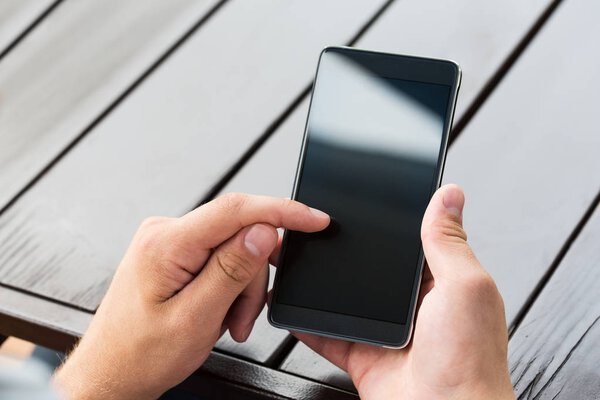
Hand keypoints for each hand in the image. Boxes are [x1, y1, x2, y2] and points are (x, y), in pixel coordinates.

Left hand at [52, 193, 329, 399]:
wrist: (112, 372)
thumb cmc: (142, 354)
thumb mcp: (196, 318)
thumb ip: (231, 270)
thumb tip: (264, 231)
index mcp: (167, 243)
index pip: (236, 209)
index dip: (283, 211)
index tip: (315, 219)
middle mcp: (166, 232)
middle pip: (239, 232)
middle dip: (252, 276)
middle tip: (244, 316)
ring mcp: (170, 241)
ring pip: (233, 248)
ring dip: (241, 287)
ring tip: (228, 321)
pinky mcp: (176, 253)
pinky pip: (219, 257)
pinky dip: (229, 285)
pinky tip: (220, 310)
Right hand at [291, 184, 514, 399]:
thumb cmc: (470, 361)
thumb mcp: (465, 287)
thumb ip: (449, 242)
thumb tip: (450, 195)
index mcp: (439, 281)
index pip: (408, 239)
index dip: (387, 220)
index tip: (363, 201)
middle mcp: (410, 303)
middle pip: (370, 267)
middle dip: (345, 250)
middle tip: (317, 227)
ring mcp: (383, 329)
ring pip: (344, 296)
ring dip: (321, 282)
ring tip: (297, 258)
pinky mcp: (360, 353)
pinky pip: (325, 332)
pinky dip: (305, 321)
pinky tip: (289, 304)